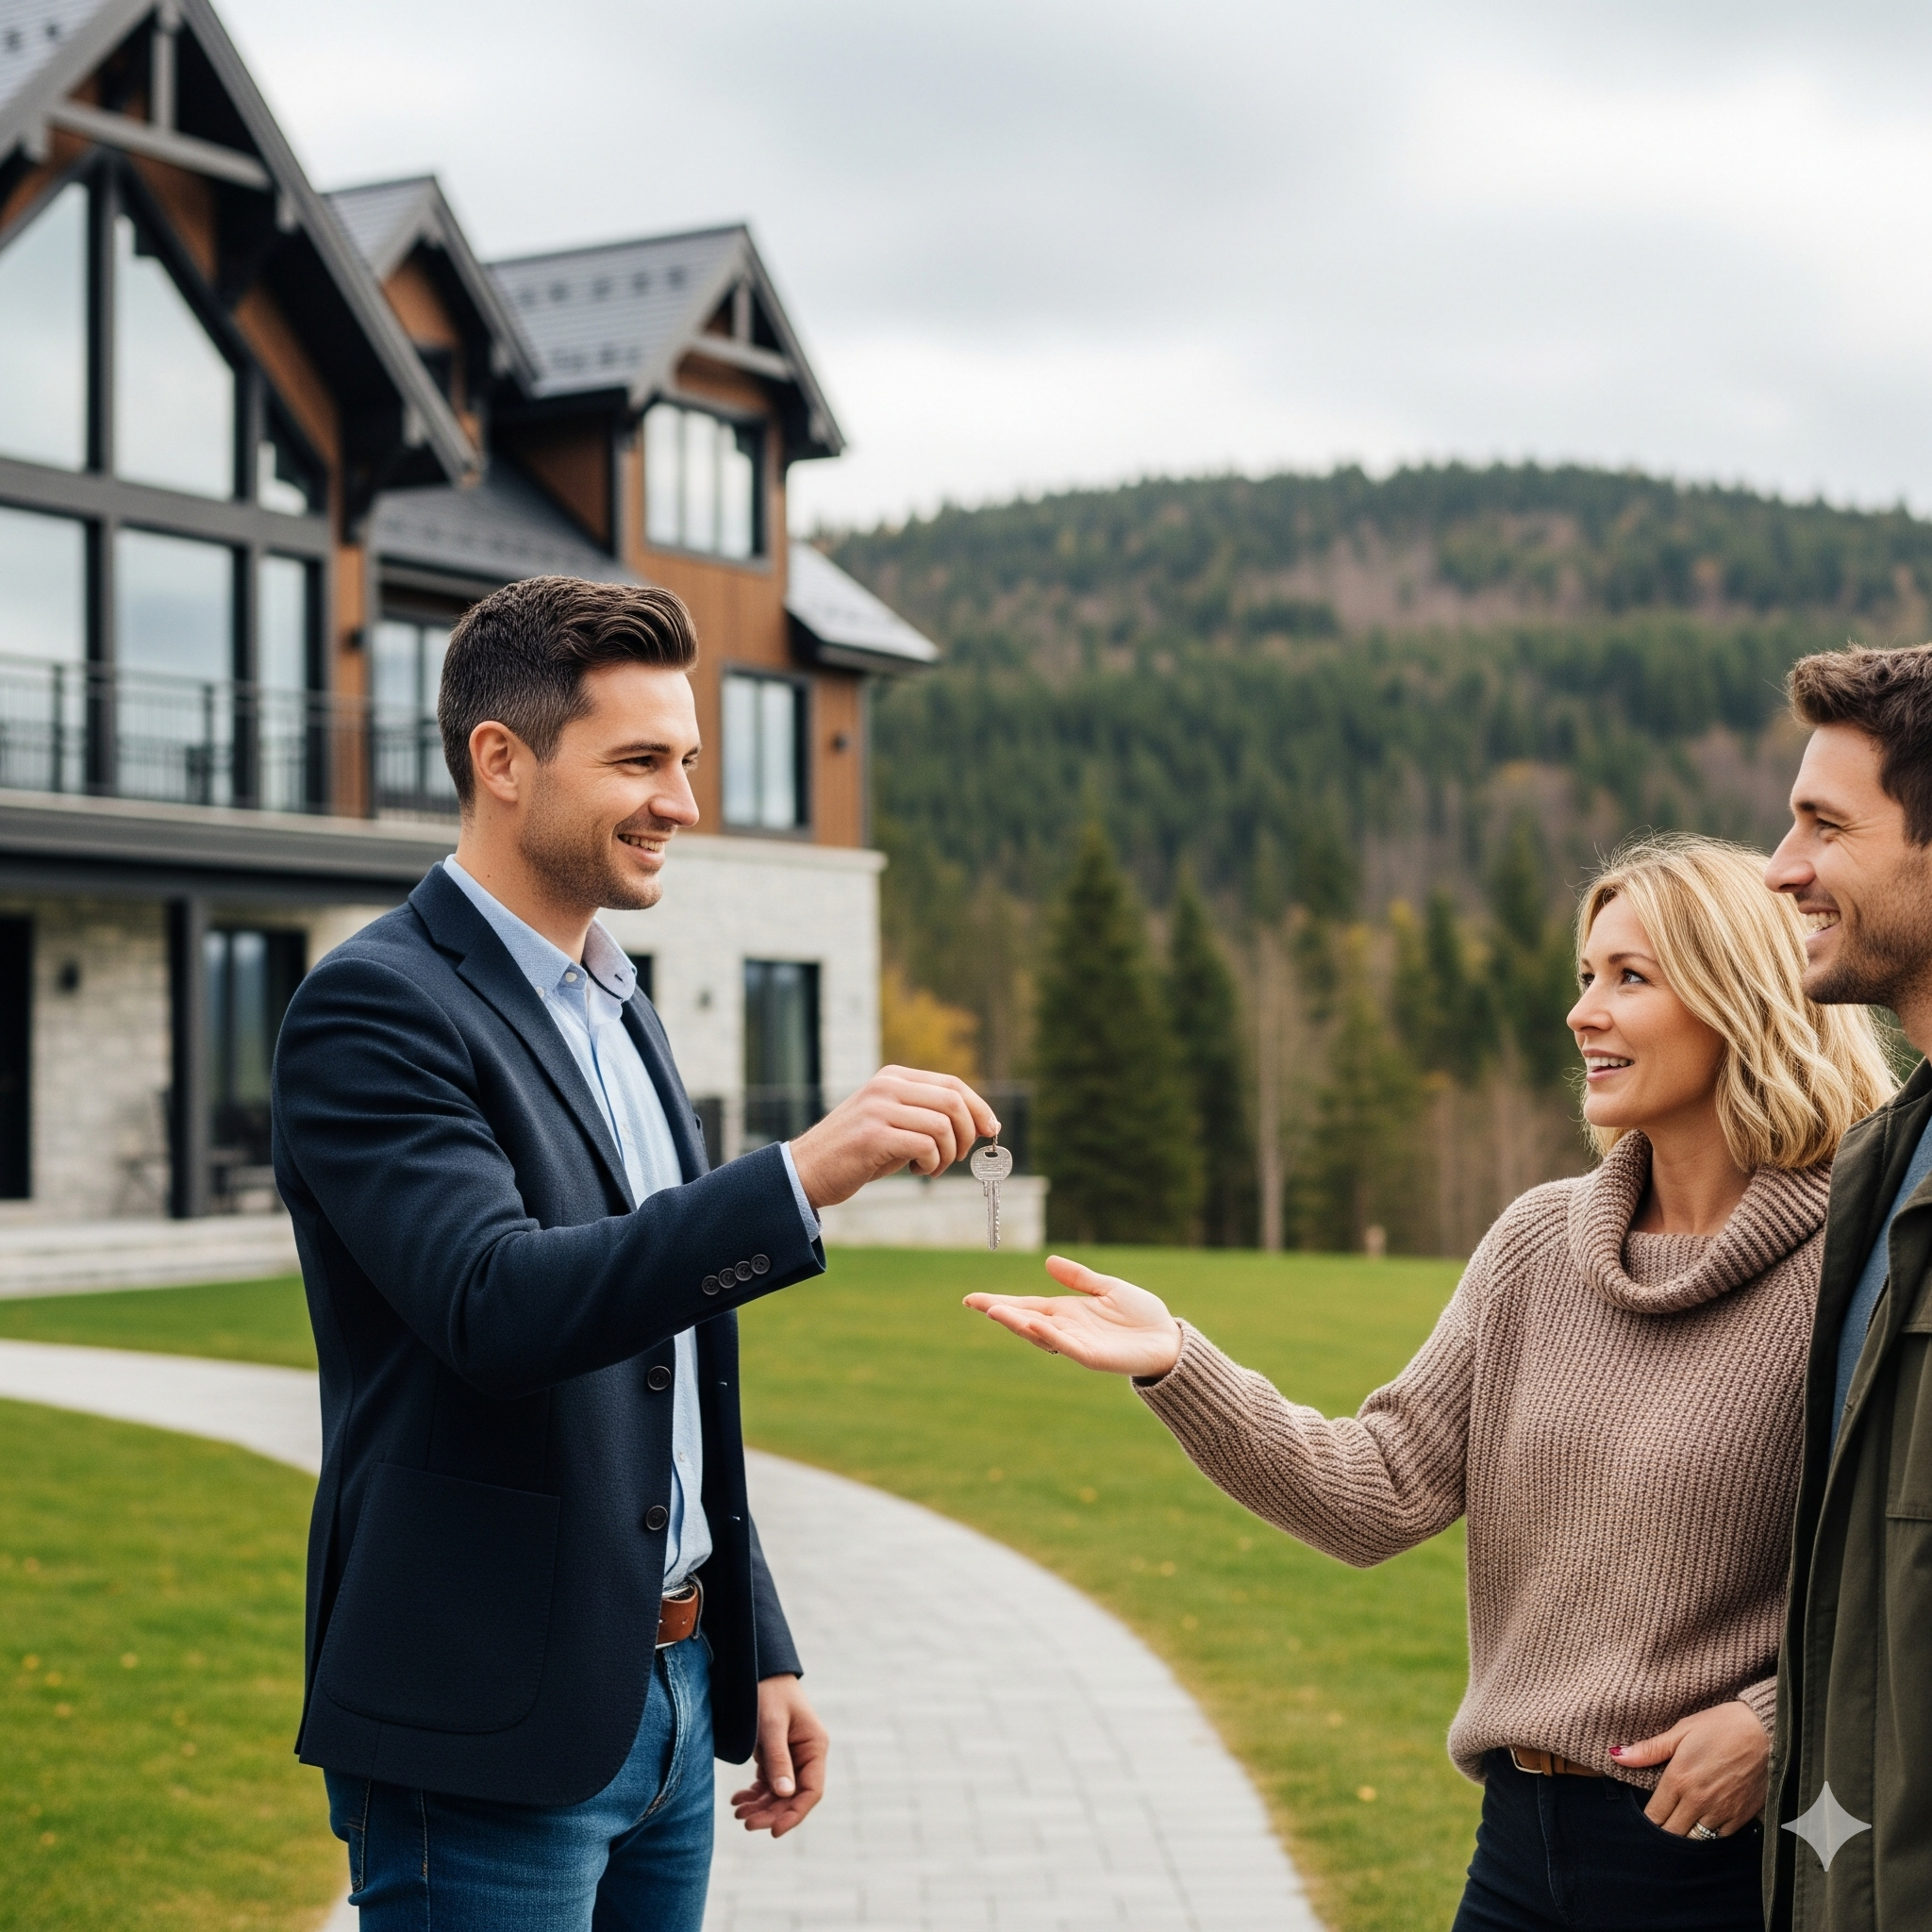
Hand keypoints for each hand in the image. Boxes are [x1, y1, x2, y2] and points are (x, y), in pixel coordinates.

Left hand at [730, 1674, 827, 1837]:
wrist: (756, 1668)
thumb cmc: (767, 1691)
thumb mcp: (771, 1724)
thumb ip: (778, 1759)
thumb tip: (785, 1794)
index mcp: (815, 1746)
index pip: (811, 1790)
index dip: (794, 1813)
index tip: (773, 1830)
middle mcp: (806, 1753)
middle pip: (793, 1795)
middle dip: (771, 1812)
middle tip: (745, 1823)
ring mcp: (791, 1755)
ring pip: (779, 1792)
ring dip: (761, 1806)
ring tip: (739, 1813)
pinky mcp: (776, 1754)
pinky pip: (768, 1782)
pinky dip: (755, 1793)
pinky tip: (739, 1801)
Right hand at [789, 1068, 998, 1208]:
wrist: (806, 1171)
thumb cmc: (856, 1152)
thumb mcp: (891, 1122)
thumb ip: (925, 1115)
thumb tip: (978, 1124)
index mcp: (892, 1077)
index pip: (951, 1083)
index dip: (978, 1107)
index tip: (990, 1130)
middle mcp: (886, 1086)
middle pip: (953, 1101)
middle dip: (966, 1133)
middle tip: (956, 1157)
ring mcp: (879, 1109)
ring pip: (942, 1125)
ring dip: (947, 1154)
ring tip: (931, 1168)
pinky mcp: (874, 1136)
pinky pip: (925, 1146)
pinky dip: (931, 1164)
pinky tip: (916, 1172)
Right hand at [963, 1254, 1183, 1378]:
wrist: (1168, 1339)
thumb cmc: (1142, 1315)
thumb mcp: (1108, 1288)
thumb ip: (1079, 1278)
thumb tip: (1048, 1261)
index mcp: (1067, 1312)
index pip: (1026, 1306)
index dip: (1001, 1302)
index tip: (972, 1298)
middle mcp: (1067, 1329)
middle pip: (1026, 1320)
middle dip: (1000, 1312)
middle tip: (974, 1303)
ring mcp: (1077, 1344)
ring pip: (1040, 1334)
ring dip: (1018, 1323)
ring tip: (995, 1311)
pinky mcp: (1093, 1356)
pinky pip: (1066, 1346)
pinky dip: (1049, 1336)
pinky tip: (1034, 1324)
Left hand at [1612, 1699, 1769, 1836]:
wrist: (1767, 1734)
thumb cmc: (1721, 1727)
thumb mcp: (1681, 1731)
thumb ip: (1649, 1749)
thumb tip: (1617, 1755)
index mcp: (1679, 1779)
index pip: (1654, 1815)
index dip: (1648, 1819)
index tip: (1647, 1814)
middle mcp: (1698, 1801)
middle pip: (1672, 1833)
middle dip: (1664, 1830)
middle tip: (1663, 1820)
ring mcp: (1721, 1813)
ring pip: (1695, 1839)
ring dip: (1686, 1834)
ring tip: (1682, 1823)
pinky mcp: (1740, 1818)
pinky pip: (1719, 1838)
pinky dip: (1710, 1835)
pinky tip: (1705, 1821)